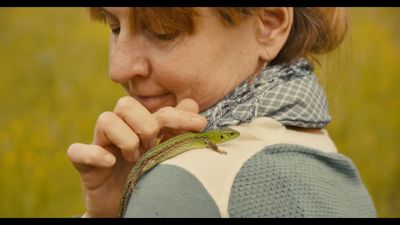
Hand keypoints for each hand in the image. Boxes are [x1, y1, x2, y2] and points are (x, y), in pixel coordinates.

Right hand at [67, 97, 206, 216]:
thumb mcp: (168, 155)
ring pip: (105, 120)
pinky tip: (110, 162)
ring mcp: (102, 147)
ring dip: (126, 138)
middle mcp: (121, 132)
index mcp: (142, 128)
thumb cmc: (149, 177)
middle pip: (125, 104)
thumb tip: (191, 104)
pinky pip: (77, 151)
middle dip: (145, 124)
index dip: (178, 115)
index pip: (157, 110)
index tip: (200, 125)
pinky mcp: (86, 165)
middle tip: (152, 146)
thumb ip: (179, 130)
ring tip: (135, 158)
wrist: (127, 208)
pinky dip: (93, 154)